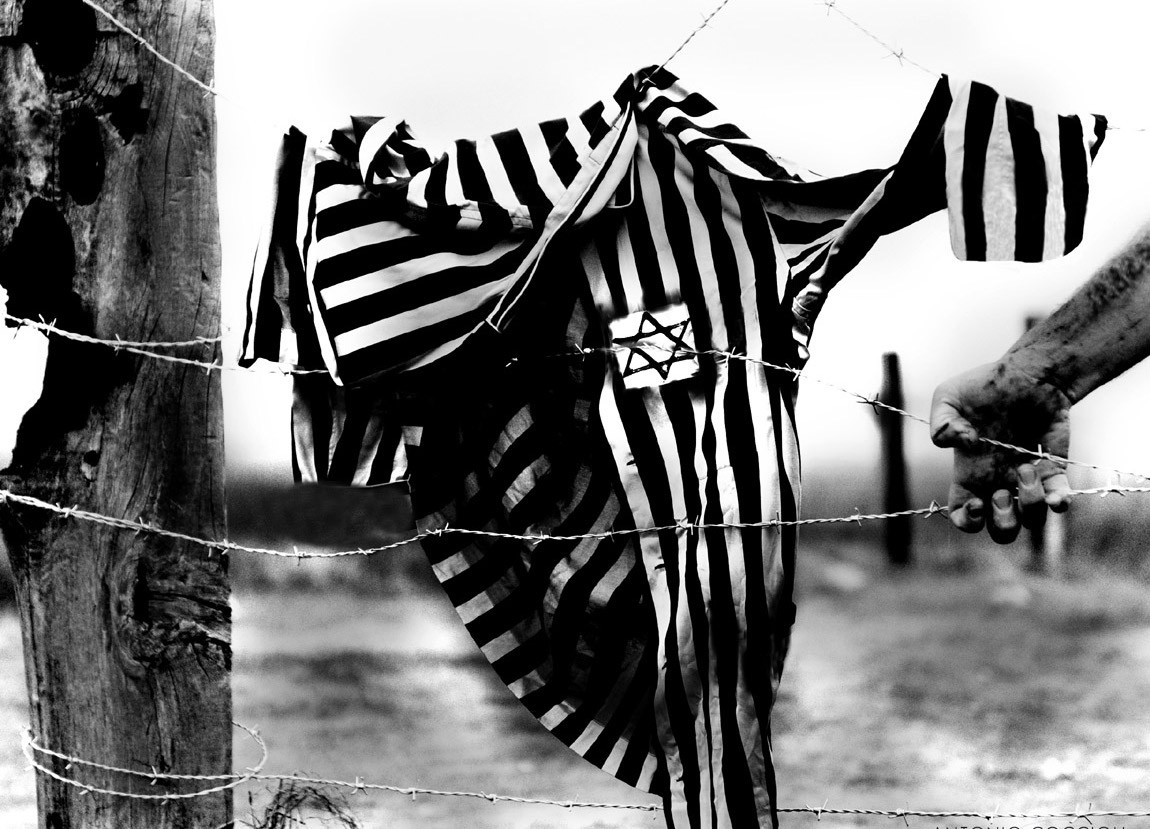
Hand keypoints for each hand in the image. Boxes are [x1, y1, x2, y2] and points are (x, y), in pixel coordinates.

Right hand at [929, 359, 1071, 542]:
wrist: (1029, 372)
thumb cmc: (985, 385)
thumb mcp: (947, 396)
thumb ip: (940, 423)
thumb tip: (960, 444)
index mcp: (969, 474)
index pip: (963, 516)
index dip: (967, 521)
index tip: (974, 504)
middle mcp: (998, 482)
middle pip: (1000, 530)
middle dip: (1002, 522)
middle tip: (1001, 494)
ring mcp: (1026, 479)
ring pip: (1031, 520)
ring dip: (1029, 504)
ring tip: (1025, 470)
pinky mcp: (1054, 469)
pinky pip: (1060, 500)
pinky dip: (1059, 504)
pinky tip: (1056, 494)